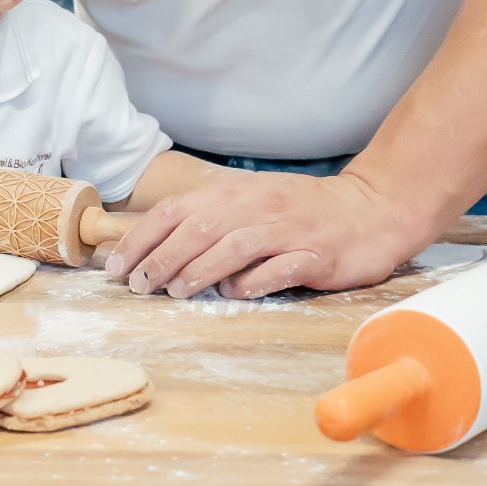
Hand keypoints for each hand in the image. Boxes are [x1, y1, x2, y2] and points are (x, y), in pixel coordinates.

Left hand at [102, 170, 424, 299]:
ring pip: (232, 248)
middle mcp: (256, 206)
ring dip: (197, 271)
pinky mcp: (317, 255)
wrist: (371, 210)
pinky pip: (278, 269)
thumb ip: (209, 220)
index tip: (116, 267)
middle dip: (160, 258)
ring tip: (174, 291)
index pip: (173, 212)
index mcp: (233, 192)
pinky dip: (251, 282)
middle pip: (196, 230)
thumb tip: (157, 250)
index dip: (140, 239)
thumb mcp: (250, 203)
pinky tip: (233, 293)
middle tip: (139, 286)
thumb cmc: (300, 211)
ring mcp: (288, 230)